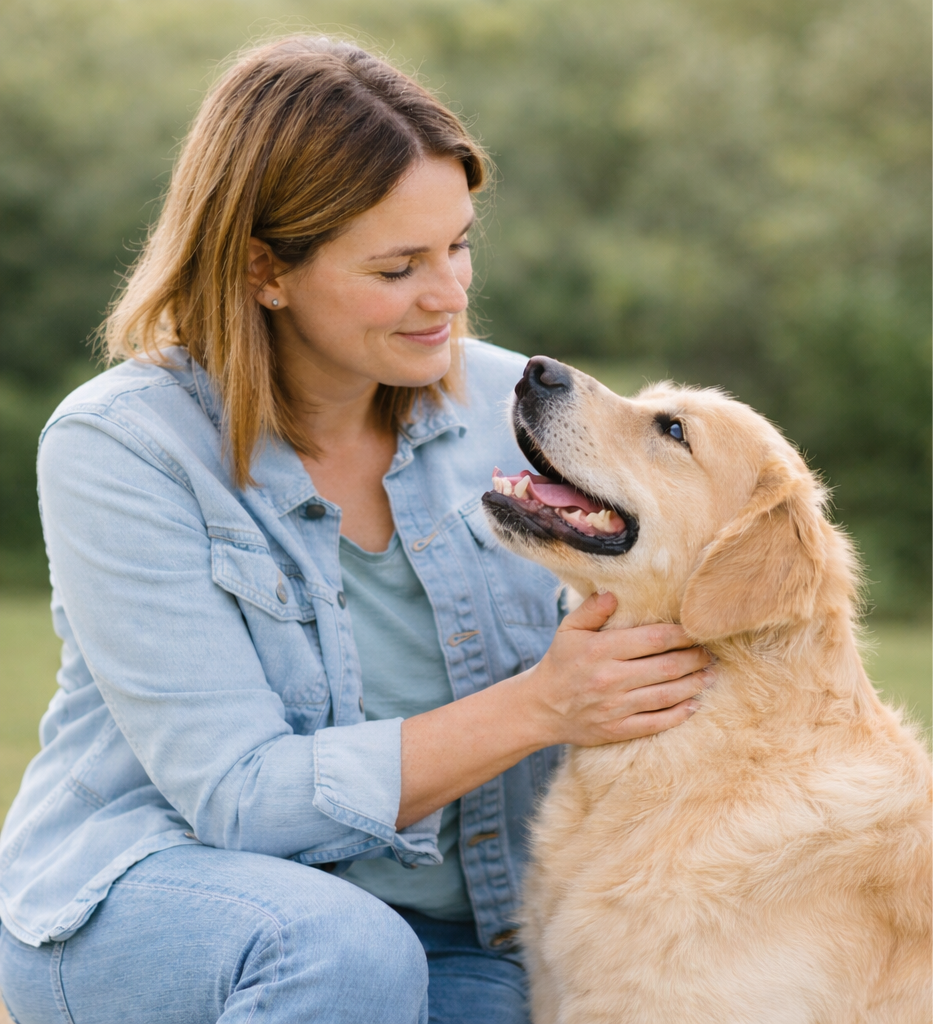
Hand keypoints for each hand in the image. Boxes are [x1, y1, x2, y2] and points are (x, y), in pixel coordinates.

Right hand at [520, 591, 712, 745]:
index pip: (653, 639)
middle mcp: (611, 679)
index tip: (697, 630)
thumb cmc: (560, 663)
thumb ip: (592, 610)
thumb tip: (615, 593)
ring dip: (694, 684)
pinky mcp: (617, 730)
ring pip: (667, 695)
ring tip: (711, 675)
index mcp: (601, 650)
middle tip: (710, 653)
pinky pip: (656, 723)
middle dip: (695, 659)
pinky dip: (679, 714)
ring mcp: (615, 707)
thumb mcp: (569, 630)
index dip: (681, 635)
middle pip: (666, 667)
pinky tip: (695, 703)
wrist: (541, 708)